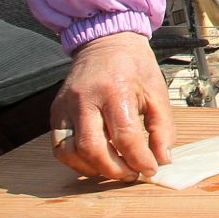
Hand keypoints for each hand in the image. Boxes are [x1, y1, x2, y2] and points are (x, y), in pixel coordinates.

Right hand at [51, 32, 174, 180]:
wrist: (106, 42)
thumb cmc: (135, 67)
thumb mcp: (157, 91)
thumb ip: (162, 127)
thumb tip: (162, 159)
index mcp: (115, 90)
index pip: (124, 136)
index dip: (139, 159)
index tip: (151, 170)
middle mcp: (85, 99)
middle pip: (93, 148)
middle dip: (114, 170)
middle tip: (132, 175)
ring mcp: (65, 106)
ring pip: (71, 152)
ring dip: (94, 169)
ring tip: (115, 170)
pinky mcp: (56, 112)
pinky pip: (59, 147)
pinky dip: (76, 161)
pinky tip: (96, 162)